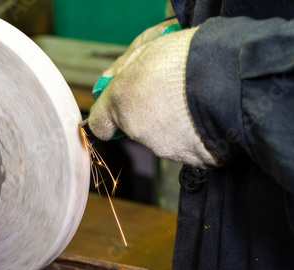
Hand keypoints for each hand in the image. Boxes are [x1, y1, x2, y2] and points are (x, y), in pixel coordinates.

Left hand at [89, 26, 220, 167]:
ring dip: (172, 123)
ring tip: (195, 100)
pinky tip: (207, 115)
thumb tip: (106, 82)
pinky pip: (187, 146)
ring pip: (161, 138)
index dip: (110, 115)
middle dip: (147, 113)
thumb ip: (121, 68)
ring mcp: (164, 147)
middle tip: (170, 91)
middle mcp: (138, 129)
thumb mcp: (148, 46)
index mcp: (121, 100)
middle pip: (134, 128)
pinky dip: (194, 135)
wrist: (234, 76)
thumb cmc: (190, 55)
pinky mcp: (191, 159)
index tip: (122, 106)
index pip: (99, 124)